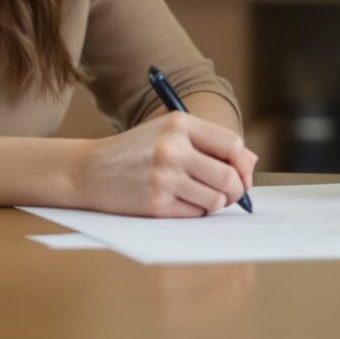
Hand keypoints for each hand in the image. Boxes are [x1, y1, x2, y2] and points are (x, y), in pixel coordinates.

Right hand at [79, 112, 256, 217]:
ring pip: (216, 199)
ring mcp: (163, 178)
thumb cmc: (136, 151)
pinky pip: (195, 214)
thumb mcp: (169, 133)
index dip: (243, 163)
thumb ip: (210, 143)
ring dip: (215, 203)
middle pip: (229, 176)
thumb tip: (250, 161)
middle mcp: (172, 149)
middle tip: (232, 194)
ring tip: (200, 196)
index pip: (232, 145)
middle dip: (237, 190)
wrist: (89, 170)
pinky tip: (179, 202)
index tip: (242, 174)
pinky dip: (195, 211)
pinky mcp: (155, 204)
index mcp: (179, 124)